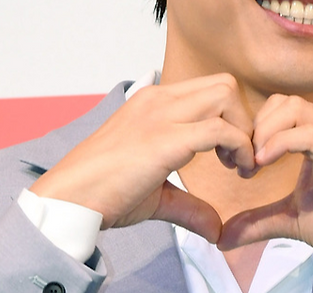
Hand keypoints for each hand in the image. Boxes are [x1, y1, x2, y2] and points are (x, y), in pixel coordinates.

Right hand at [30, 74, 254, 240]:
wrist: (68, 200)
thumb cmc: (104, 193)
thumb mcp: (155, 193)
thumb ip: (189, 204)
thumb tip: (216, 228)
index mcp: (156, 101)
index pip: (211, 87)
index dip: (232, 116)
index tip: (230, 152)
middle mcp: (161, 99)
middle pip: (225, 85)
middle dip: (243, 118)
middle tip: (238, 157)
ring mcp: (162, 115)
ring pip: (226, 96)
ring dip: (243, 129)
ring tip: (237, 164)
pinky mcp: (166, 139)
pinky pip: (219, 129)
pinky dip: (239, 147)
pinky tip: (237, 169)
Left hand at [218, 94, 312, 259]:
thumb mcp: (295, 220)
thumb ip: (261, 220)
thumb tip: (223, 236)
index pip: (285, 106)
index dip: (259, 127)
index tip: (245, 159)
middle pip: (285, 101)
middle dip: (258, 126)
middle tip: (246, 160)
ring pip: (294, 109)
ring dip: (265, 132)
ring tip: (255, 162)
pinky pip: (306, 133)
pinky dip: (278, 144)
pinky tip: (263, 164)